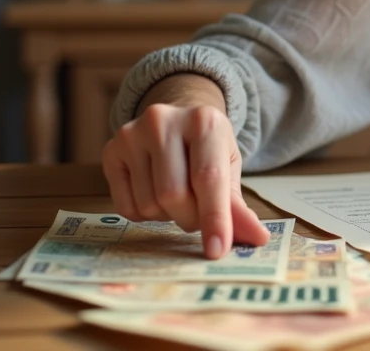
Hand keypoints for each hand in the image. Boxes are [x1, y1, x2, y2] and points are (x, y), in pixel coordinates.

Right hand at [102, 79, 269, 258]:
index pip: (208, 179)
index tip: (217, 250)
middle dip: (190, 218)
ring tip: (177, 198)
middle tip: (197, 215)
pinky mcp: (111, 150)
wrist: (176, 119)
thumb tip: (258, 238)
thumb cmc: (206, 149)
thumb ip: (238, 206)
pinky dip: (144, 215)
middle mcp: (164, 121)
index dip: (214, 218)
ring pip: (149, 203)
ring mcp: (132, 133)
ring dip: (167, 216)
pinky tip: (153, 194)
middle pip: (174, 194)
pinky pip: (126, 207)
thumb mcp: (228, 169)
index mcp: (204, 121)